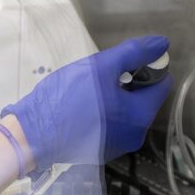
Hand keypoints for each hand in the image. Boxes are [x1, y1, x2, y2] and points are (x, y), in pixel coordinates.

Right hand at [1, 36, 171, 170]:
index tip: (120, 63)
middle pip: (142, 99)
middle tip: (97, 77)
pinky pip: (109, 125)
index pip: (162, 83)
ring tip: (84, 92)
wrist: (33, 134)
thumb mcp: (100, 67)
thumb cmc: (67, 98)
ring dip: (112, 98)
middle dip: (125, 83)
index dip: (145, 67)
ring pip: (124, 112)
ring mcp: (117, 146)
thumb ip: (132, 53)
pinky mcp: (99, 151)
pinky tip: (79, 109)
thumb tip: (161, 43)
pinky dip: (101, 114)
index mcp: (140, 114)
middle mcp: (135, 135)